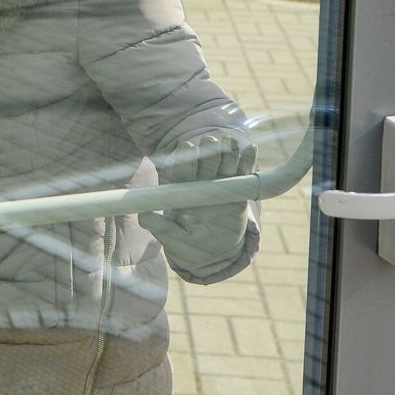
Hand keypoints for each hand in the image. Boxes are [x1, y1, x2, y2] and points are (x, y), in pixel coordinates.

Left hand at [139, 132, 259, 283]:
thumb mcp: (175, 240)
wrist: (216, 254)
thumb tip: (143, 217)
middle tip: (210, 140)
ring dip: (228, 152)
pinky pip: (243, 174)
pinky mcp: (239, 191)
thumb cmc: (190, 246)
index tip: (187, 147)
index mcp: (183, 191)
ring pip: (224, 165)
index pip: (182, 172)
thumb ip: (161, 227)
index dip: (184, 159)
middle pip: (204, 163)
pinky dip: (247, 162)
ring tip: (231, 141)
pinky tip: (251, 149)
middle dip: (207, 151)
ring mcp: (221, 185)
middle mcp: (201, 184)